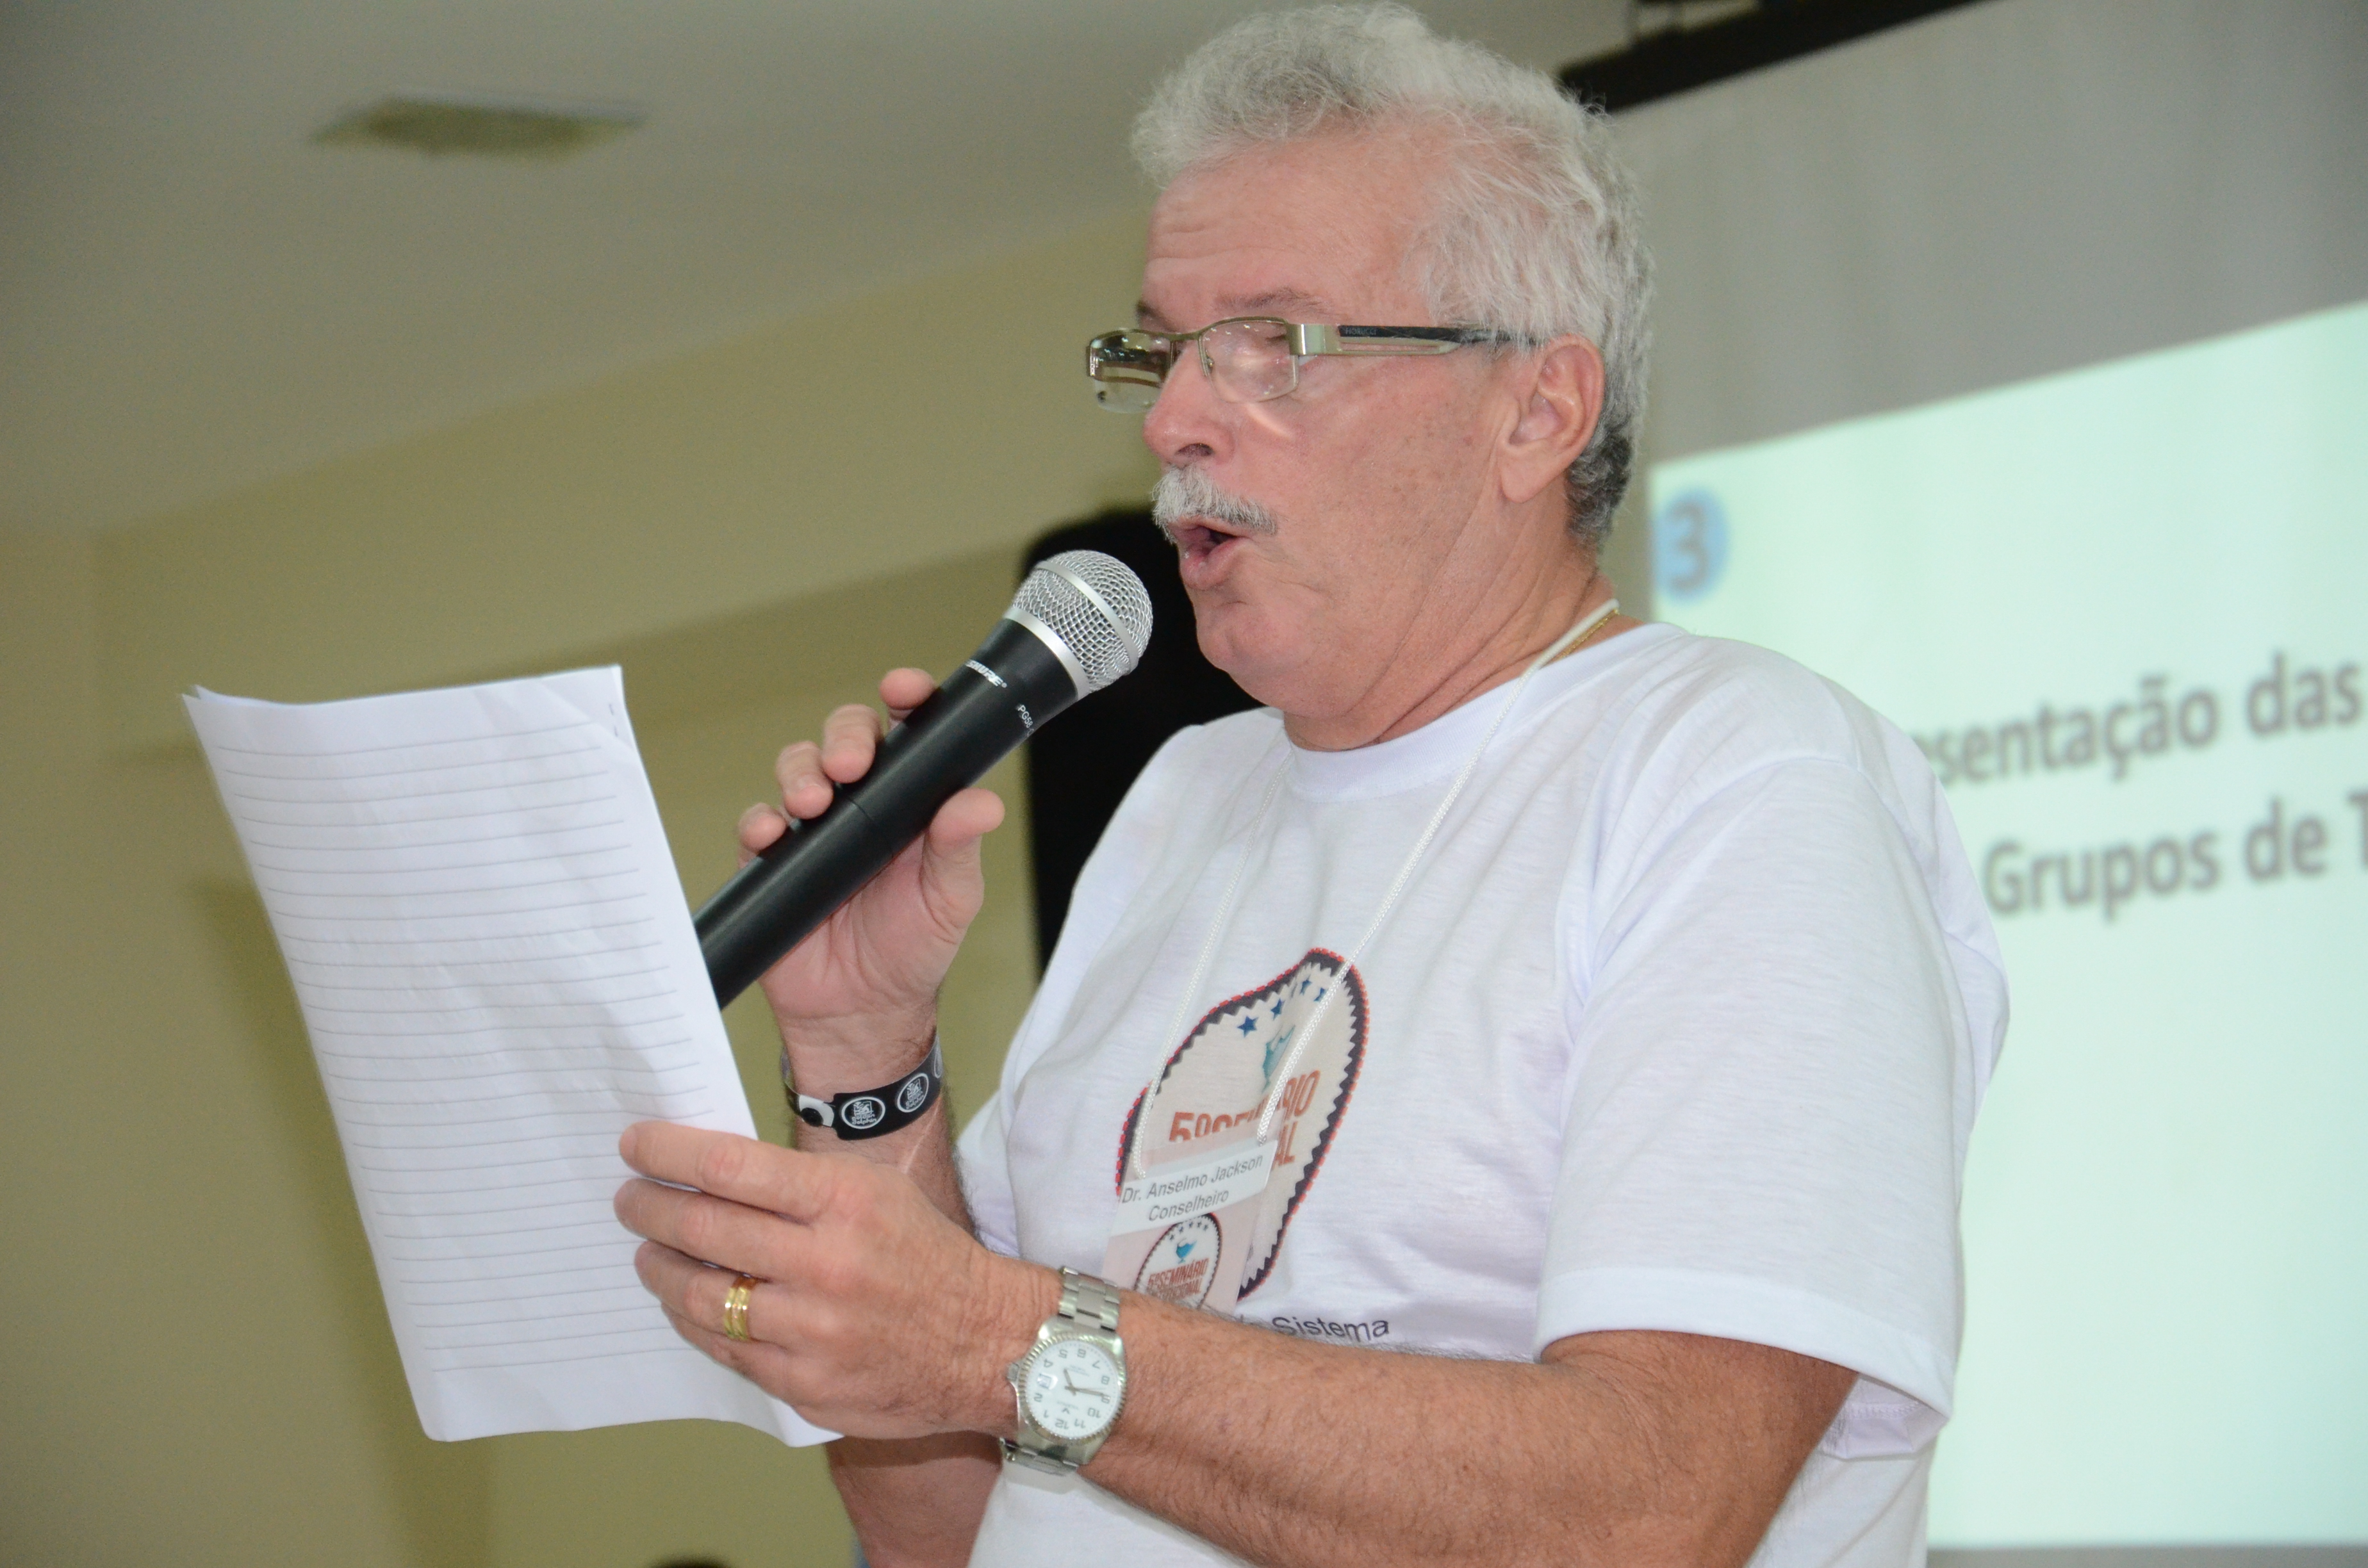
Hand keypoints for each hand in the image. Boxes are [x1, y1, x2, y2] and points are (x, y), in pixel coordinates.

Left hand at [614, 1120, 1053, 1438]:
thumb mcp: (878, 1191)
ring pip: (699, 1297)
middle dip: (648, 1210)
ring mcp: (812, 1331)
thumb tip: (711, 1171)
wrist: (986, 1343)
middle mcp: (825, 1264)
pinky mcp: (805, 1385)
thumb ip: (800, 1183)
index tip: (635, 1146)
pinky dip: (694, 1322)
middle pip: (702, 1229)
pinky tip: (685, 1304)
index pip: (729, 1168)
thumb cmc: (926, 1255)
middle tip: (628, 1201)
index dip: (667, 1153)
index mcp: (844, 1202)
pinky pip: (725, 1349)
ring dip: (659, 1270)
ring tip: (648, 1255)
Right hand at [739, 669, 1004, 1064]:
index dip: (907, 700)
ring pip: (798, 769)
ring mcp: (814, 828)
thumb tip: (981, 801)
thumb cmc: (912, 951)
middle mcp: (862, 804)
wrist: (860, 1015)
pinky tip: (773, 835)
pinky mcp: (772, 860)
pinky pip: (756, 824)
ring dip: (801, 773)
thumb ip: (959, 846)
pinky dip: (760, 821)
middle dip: (845, 736)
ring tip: (813, 803)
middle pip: (846, 738)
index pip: (909, 734)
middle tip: (851, 763)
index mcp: (912, 801)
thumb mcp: (949, 898)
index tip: (905, 689)